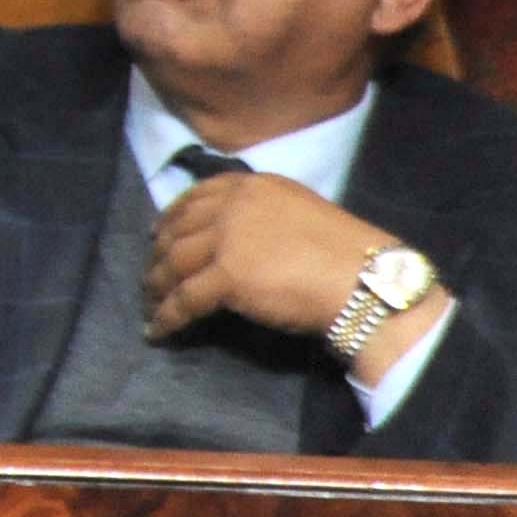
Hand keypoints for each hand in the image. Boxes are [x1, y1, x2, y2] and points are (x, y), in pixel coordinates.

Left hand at [146, 173, 438, 363]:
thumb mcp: (299, 213)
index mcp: (253, 186)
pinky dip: (167, 316)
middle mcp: (232, 205)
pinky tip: (157, 330)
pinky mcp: (226, 276)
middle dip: (159, 255)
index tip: (157, 233)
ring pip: (174, 264)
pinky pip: (184, 299)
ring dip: (156, 287)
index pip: (196, 196)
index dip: (172, 217)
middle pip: (178, 230)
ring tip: (150, 304)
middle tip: (150, 275)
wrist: (366, 282)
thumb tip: (238, 237)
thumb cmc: (346, 254)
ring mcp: (227, 239)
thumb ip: (263, 216)